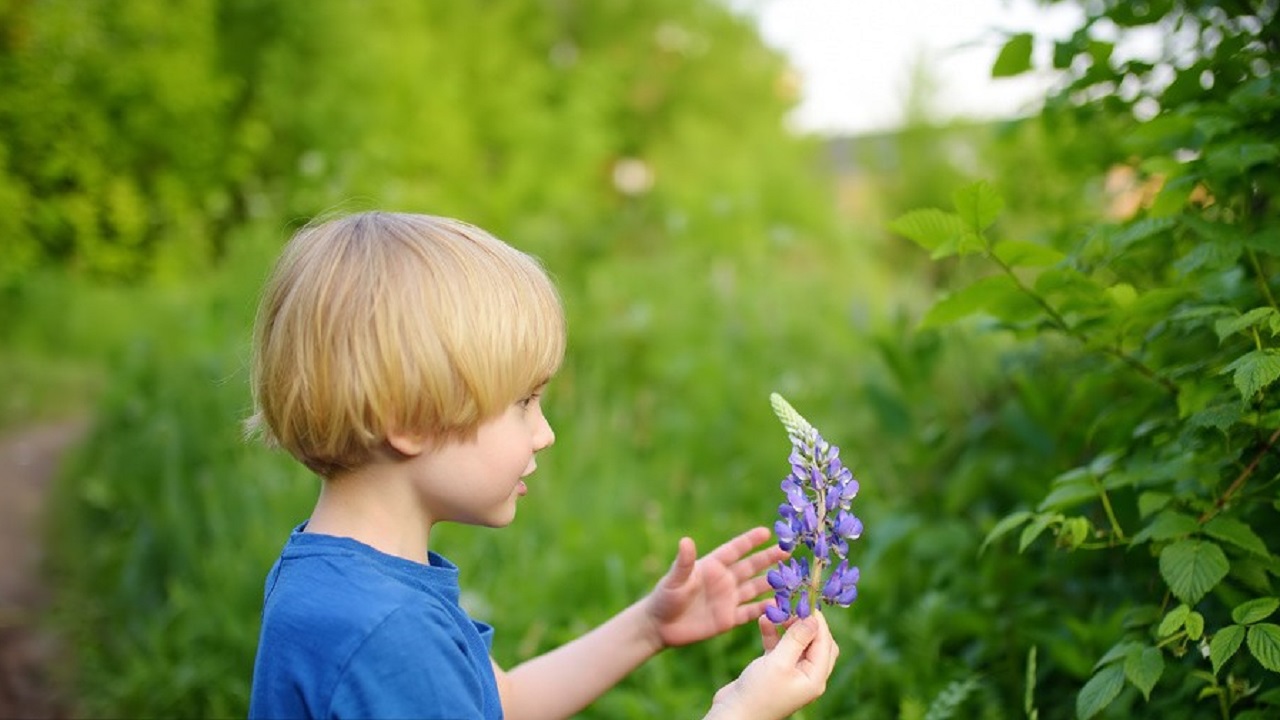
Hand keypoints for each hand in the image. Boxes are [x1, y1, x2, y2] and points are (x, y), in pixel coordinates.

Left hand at [644, 527, 787, 648]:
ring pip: (755, 588)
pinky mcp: (728, 619)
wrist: (660, 626)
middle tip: (787, 551)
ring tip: (791, 578)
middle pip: (751, 567)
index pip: (735, 550)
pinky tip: (780, 606)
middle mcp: (723, 580)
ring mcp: (727, 599)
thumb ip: (684, 562)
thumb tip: (686, 541)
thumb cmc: (664, 597)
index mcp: (712, 566)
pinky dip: (765, 610)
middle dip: (769, 559)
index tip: (767, 531)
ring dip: (771, 583)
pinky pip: (751, 612)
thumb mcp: (675, 579)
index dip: (750, 541)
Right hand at [705, 612, 839, 719]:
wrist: (734, 714)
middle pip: (816, 643)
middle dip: (805, 623)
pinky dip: (774, 634)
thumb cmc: (758, 692)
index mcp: (815, 678)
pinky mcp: (775, 670)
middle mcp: (807, 676)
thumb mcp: (779, 662)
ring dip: (787, 626)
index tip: (806, 601)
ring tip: (775, 610)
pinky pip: (780, 648)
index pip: (825, 643)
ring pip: (796, 643)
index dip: (817, 621)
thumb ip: (797, 639)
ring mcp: (791, 673)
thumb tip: (814, 619)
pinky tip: (764, 621)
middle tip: (793, 607)